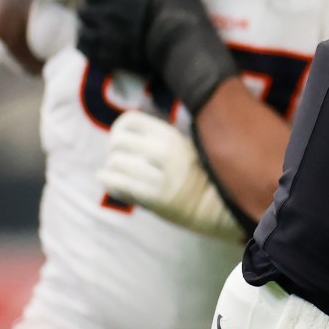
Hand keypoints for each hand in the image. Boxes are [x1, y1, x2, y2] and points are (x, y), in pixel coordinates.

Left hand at [75, 0, 236, 112]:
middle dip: (89, 10)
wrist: (184, 48)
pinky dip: (87, 47)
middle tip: (99, 12)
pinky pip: (88, 53)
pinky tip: (94, 45)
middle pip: (84, 12)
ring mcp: (109, 41)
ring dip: (86, 29)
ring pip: (83, 33)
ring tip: (94, 29)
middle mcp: (109, 18)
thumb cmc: (179, 11)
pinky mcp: (114, 61)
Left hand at [102, 111, 243, 239]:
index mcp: (173, 136)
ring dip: (112, 169)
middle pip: (117, 141)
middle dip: (113, 150)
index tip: (121, 138)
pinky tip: (114, 184)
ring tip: (118, 174)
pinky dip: (110, 183)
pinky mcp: (157, 200)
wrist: (218, 208)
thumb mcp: (184, 146)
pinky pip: (119, 185)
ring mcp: (162, 177)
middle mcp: (167, 153)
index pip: (131, 120)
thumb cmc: (197, 175)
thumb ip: (158, 136)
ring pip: (115, 163)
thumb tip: (126, 124)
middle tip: (119, 158)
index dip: (119, 128)